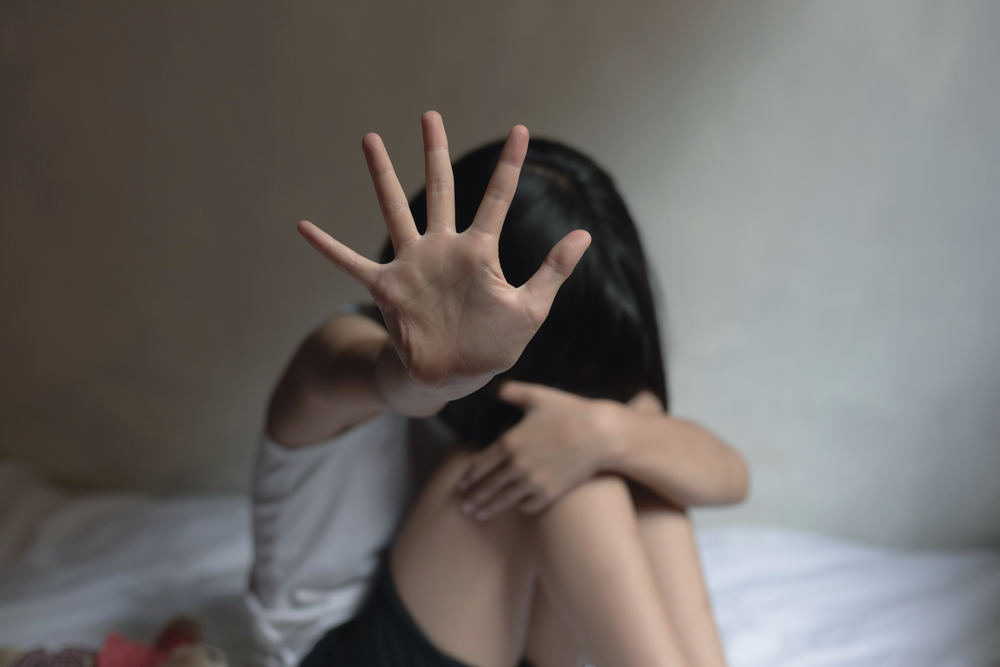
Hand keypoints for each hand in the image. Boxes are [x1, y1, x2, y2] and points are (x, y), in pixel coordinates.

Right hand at [297, 112, 590, 400]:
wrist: (454, 377)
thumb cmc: (493, 346)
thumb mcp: (530, 310)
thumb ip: (552, 271)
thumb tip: (584, 235)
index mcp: (479, 251)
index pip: (497, 198)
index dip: (509, 165)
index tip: (520, 131)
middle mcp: (443, 249)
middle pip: (438, 189)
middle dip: (435, 151)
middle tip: (430, 114)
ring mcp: (412, 265)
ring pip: (394, 210)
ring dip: (381, 175)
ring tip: (370, 139)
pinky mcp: (388, 288)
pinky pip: (351, 263)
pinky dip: (328, 247)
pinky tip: (303, 226)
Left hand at [455, 381, 622, 518]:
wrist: (600, 434)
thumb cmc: (569, 410)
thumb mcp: (537, 395)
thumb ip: (512, 391)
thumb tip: (495, 388)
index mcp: (509, 442)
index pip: (480, 465)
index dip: (469, 477)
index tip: (461, 486)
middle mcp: (516, 465)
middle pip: (488, 486)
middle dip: (473, 498)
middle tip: (463, 508)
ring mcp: (533, 482)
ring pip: (504, 500)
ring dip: (488, 509)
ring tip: (478, 515)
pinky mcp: (550, 493)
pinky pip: (529, 505)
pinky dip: (520, 506)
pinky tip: (516, 506)